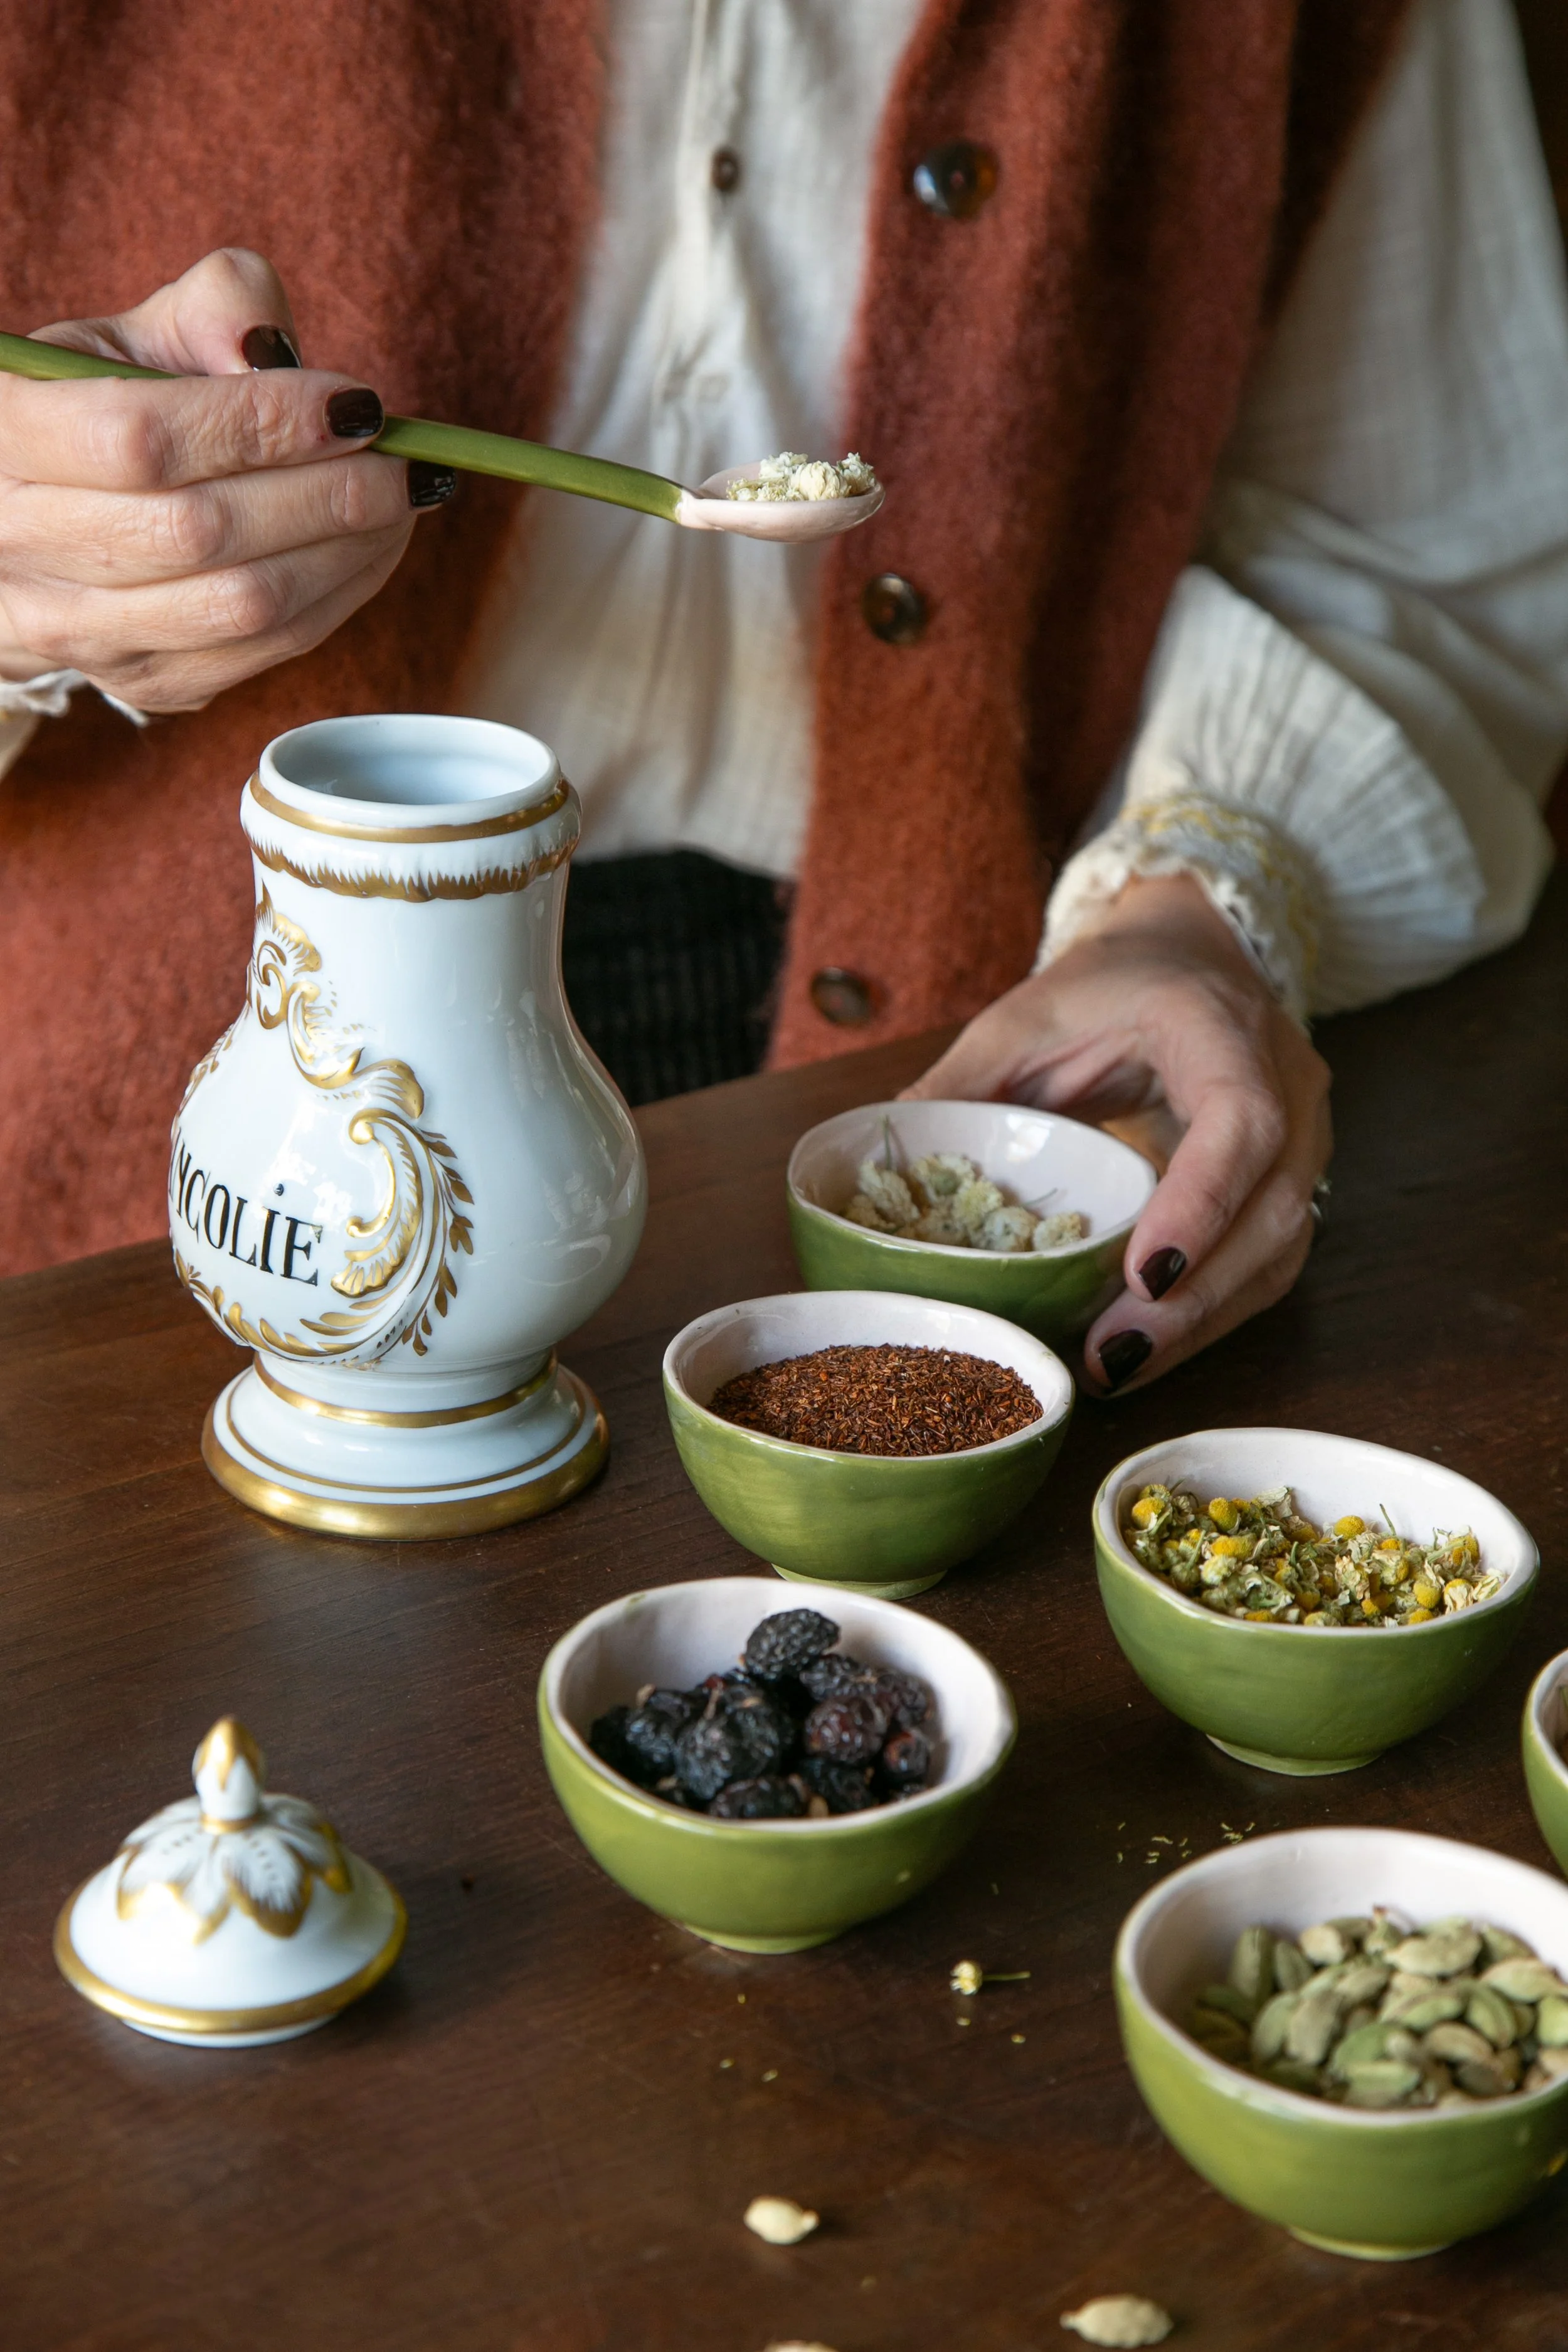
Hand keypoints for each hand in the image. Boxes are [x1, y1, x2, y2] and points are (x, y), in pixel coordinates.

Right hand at [0, 248, 450, 712]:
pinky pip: (264, 653)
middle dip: (325, 495)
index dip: (260, 423)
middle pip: (199, 532)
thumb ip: (210, 309)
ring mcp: (79, 631)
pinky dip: (339, 599)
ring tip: (403, 501)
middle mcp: (20, 543)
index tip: (355, 406)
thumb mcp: (134, 334)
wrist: (46, 521)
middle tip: (403, 462)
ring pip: (240, 607)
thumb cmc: (103, 406)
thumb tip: (272, 350)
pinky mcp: (144, 681)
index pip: (142, 439)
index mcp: (4, 430)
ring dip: (346, 554)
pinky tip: (374, 550)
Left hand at [903, 874, 1330, 1392]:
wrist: (1185, 956)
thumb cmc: (1107, 986)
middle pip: (1273, 1207)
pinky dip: (1212, 1313)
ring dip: (1205, 1321)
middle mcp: (1286, 1084)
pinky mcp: (1289, 1180)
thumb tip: (887, 1167)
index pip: (1240, 1119)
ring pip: (1282, 1250)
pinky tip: (1146, 1347)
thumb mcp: (1023, 1018)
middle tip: (1115, 1357)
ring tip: (1119, 1368)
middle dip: (1196, 1297)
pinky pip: (1269, 1262)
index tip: (1144, 1275)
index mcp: (1220, 1026)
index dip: (1200, 1202)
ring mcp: (1303, 1136)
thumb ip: (962, 1084)